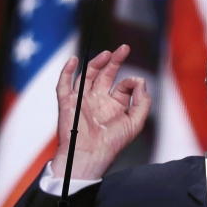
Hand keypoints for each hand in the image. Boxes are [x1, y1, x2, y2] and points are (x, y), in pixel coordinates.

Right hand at [51, 45, 150, 179]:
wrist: (88, 157)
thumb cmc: (112, 144)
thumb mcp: (135, 123)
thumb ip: (143, 102)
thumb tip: (140, 81)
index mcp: (114, 105)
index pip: (123, 86)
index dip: (131, 81)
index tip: (135, 83)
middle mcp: (98, 100)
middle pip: (105, 75)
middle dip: (114, 61)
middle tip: (124, 49)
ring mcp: (82, 100)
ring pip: (87, 75)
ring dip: (96, 63)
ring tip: (107, 54)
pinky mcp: (67, 103)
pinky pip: (64, 84)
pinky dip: (66, 71)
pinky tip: (74, 60)